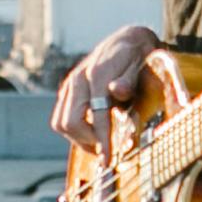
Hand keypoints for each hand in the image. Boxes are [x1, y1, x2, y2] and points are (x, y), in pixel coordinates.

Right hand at [49, 23, 163, 146]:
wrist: (128, 41)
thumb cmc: (138, 57)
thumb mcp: (141, 65)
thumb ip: (129, 79)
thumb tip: (118, 90)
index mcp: (96, 74)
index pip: (96, 114)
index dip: (102, 139)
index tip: (109, 160)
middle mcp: (78, 79)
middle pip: (69, 122)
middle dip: (88, 141)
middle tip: (107, 150)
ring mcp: (70, 85)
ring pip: (61, 123)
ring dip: (78, 139)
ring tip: (100, 144)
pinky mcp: (68, 91)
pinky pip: (61, 117)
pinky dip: (74, 131)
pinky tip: (93, 134)